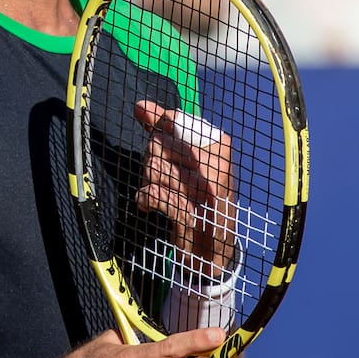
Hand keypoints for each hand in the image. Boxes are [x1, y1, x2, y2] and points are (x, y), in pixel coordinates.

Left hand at [133, 101, 237, 277]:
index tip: (165, 155)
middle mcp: (216, 166)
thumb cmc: (198, 199)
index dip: (158, 135)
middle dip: (151, 163)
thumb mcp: (186, 160)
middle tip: (162, 181)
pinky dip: (145, 200)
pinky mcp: (190, 215)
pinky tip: (150, 206)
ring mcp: (204, 192)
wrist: (212, 251)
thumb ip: (164, 129)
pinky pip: (154, 194)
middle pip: (157, 145)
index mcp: (219, 146)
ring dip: (148, 183)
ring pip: (153, 168)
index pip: (172, 121)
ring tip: (159, 194)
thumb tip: (139, 106)